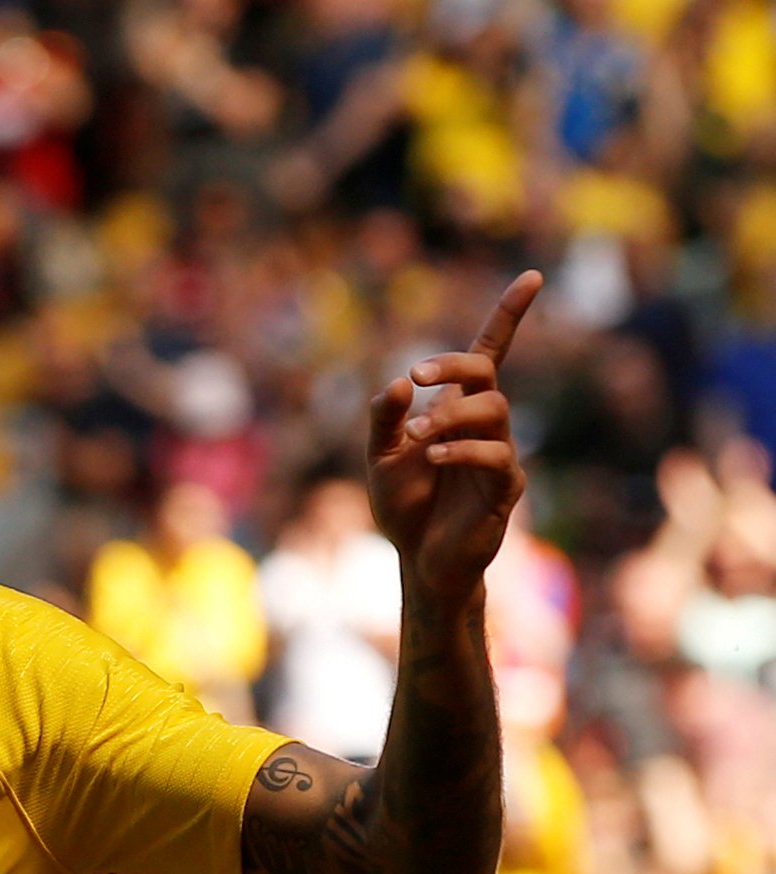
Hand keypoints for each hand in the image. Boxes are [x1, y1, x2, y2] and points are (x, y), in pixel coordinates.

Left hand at [366, 272, 542, 602]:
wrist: (417, 559)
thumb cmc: (405, 503)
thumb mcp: (380, 456)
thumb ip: (384, 419)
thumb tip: (400, 382)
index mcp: (457, 409)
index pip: (490, 353)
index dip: (509, 315)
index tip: (531, 276)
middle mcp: (484, 425)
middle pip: (487, 375)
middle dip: (454, 366)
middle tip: (416, 375)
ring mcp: (498, 455)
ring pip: (494, 411)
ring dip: (450, 416)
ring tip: (415, 438)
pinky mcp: (504, 489)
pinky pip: (497, 458)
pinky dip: (464, 450)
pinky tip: (435, 456)